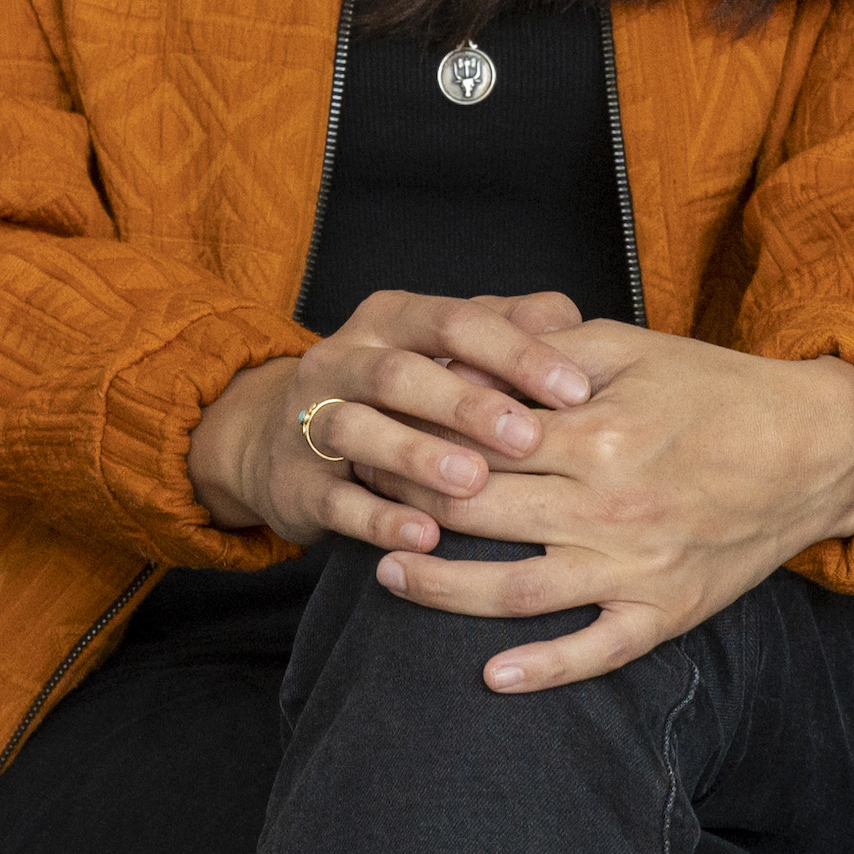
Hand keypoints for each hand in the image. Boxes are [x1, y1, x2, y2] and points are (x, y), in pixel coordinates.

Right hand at [194, 292, 590, 553]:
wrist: (278, 439)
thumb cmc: (397, 393)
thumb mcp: (443, 350)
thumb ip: (504, 329)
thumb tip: (566, 316)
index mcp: (388, 318)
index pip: (454, 320)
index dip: (515, 352)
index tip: (575, 390)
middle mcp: (342, 359)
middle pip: (400, 373)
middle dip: (465, 404)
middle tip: (527, 437)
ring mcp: (310, 420)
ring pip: (358, 430)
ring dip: (417, 455)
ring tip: (474, 483)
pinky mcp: (296, 482)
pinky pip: (335, 500)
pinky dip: (379, 519)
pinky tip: (424, 537)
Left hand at [369, 323, 853, 693]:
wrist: (813, 449)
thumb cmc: (717, 389)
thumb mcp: (634, 346)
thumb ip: (549, 348)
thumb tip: (470, 348)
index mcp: (596, 431)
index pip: (478, 440)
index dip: (418, 438)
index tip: (375, 434)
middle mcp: (609, 504)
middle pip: (481, 514)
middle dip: (410, 507)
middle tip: (360, 499)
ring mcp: (636, 565)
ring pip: (518, 591)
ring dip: (446, 589)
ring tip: (389, 574)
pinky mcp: (666, 611)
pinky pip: (596, 652)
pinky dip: (543, 669)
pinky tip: (491, 676)